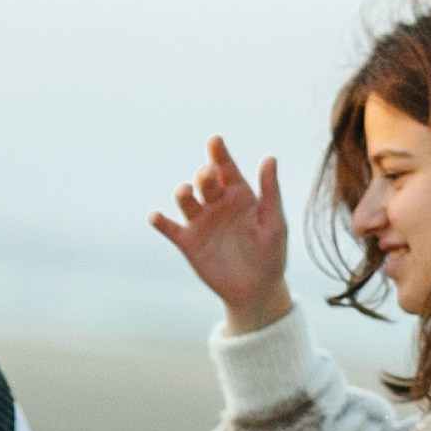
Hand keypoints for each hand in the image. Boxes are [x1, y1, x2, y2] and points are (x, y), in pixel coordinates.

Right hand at [150, 140, 291, 331]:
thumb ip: (270, 191)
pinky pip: (171, 229)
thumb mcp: (274, 222)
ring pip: (186, 201)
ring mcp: (201, 222)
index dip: (220, 154)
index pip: (227, 169)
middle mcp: (217, 204)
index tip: (215, 141)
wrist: (256, 290)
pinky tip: (155, 217)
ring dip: (183, 193)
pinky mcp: (188, 243)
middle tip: (207, 174)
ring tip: (186, 192)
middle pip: (205, 182)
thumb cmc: (271, 254)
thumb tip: (270, 158)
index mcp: (239, 195)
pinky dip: (161, 222)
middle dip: (204, 175)